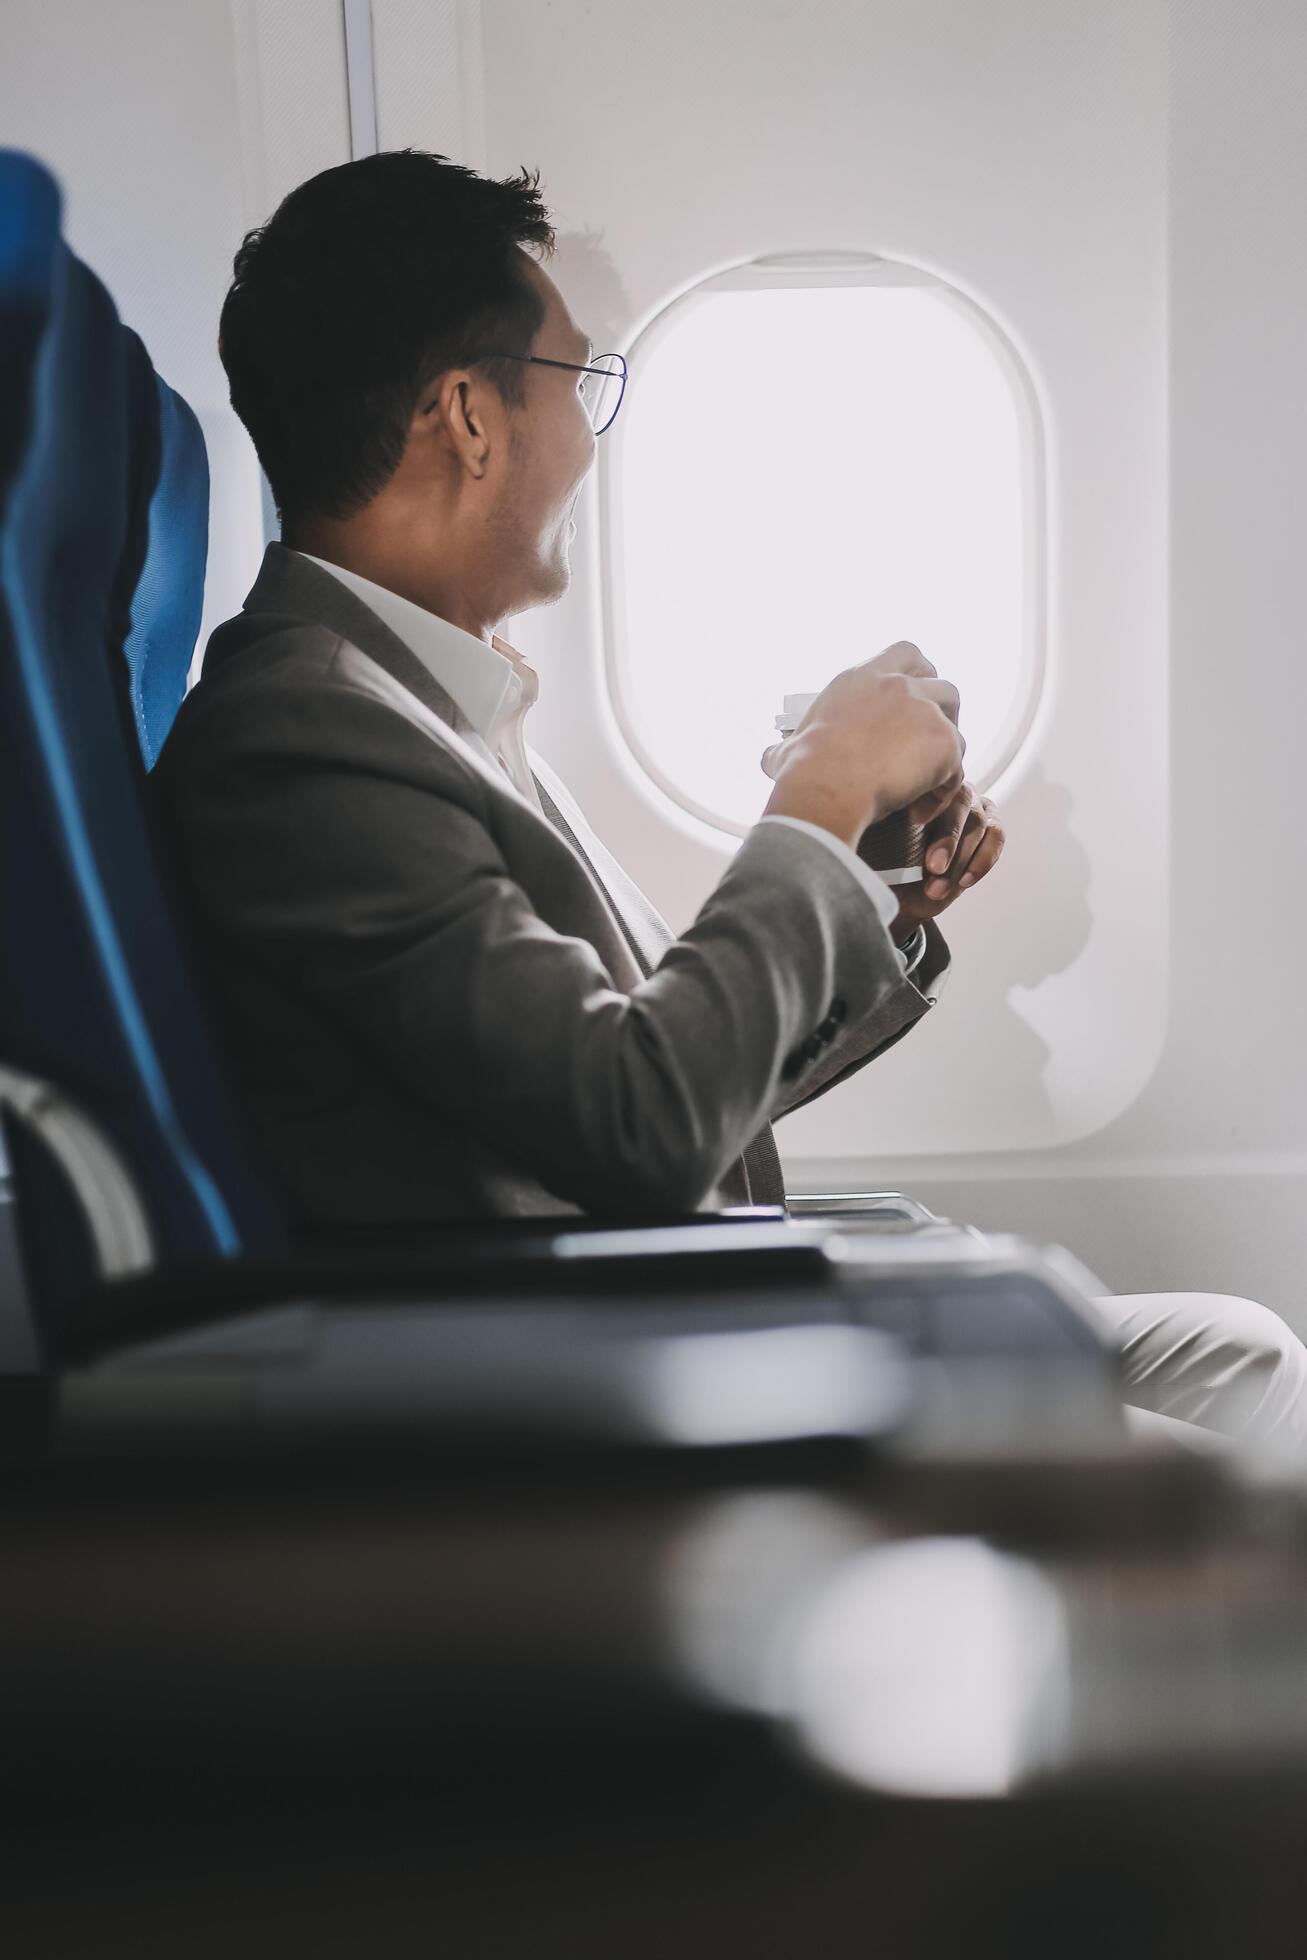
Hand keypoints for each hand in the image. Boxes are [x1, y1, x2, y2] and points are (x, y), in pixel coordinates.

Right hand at [760, 642, 965, 846]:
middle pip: (942, 685)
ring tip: (926, 783)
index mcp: (861, 679)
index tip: (915, 694)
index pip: (904, 653)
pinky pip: (957, 768)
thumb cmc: (803, 771)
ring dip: (945, 753)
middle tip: (929, 744)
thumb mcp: (787, 750)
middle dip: (943, 713)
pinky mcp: (943, 742)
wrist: (825, 787)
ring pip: (955, 727)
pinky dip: (943, 791)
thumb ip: (784, 748)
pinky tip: (920, 810)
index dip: (917, 674)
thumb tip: (769, 757)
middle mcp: (896, 686)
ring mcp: (924, 711)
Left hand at [892, 782, 1004, 934]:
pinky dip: (981, 861)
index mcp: (919, 787)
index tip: (915, 827)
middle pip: (959, 804)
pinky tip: (963, 882)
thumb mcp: (878, 848)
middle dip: (947, 840)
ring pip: (978, 823)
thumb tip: (878, 821)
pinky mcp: (991, 828)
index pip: (931, 786)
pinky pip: (995, 838)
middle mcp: (949, 792)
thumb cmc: (886, 865)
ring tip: (938, 887)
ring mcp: (973, 807)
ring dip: (960, 860)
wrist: (902, 893)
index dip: (928, 807)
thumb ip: (883, 832)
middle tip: (933, 867)